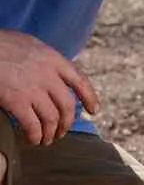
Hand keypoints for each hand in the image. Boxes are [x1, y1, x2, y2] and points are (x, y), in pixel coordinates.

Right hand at [0, 30, 98, 145]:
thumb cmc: (1, 44)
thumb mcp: (31, 45)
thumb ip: (45, 60)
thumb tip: (53, 72)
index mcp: (53, 59)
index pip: (80, 81)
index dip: (90, 98)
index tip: (94, 111)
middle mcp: (48, 75)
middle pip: (67, 105)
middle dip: (67, 122)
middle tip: (61, 132)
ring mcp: (33, 88)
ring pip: (52, 118)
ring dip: (51, 133)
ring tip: (46, 140)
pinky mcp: (16, 100)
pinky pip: (32, 125)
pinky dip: (35, 135)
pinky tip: (32, 139)